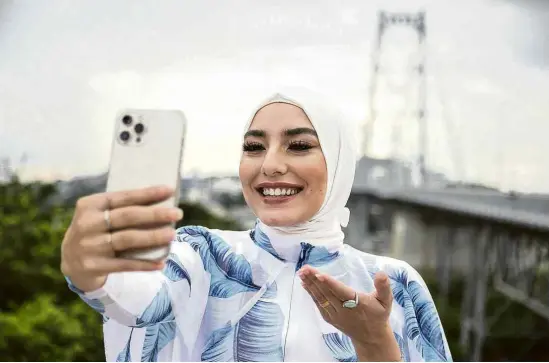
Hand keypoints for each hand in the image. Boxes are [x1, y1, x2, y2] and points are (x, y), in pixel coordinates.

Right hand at [60, 185, 183, 292]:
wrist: (70, 260)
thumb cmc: (96, 230)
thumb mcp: (100, 215)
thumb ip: (122, 209)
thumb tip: (161, 204)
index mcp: (90, 205)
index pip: (122, 197)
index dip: (147, 194)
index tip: (169, 190)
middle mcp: (87, 224)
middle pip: (127, 217)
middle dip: (155, 214)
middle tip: (178, 213)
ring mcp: (89, 246)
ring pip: (127, 239)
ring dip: (152, 237)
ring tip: (172, 234)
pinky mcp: (93, 266)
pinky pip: (124, 265)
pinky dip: (144, 264)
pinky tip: (161, 263)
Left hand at [298, 265, 400, 361]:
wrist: (371, 337)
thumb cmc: (378, 315)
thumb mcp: (386, 301)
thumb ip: (383, 287)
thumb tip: (381, 273)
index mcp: (357, 304)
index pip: (341, 292)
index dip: (330, 283)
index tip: (319, 274)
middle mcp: (343, 310)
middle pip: (327, 293)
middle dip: (314, 280)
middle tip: (305, 268)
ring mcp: (335, 315)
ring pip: (321, 298)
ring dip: (310, 285)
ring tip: (302, 272)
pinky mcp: (329, 317)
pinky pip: (319, 304)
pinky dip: (311, 293)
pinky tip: (305, 283)